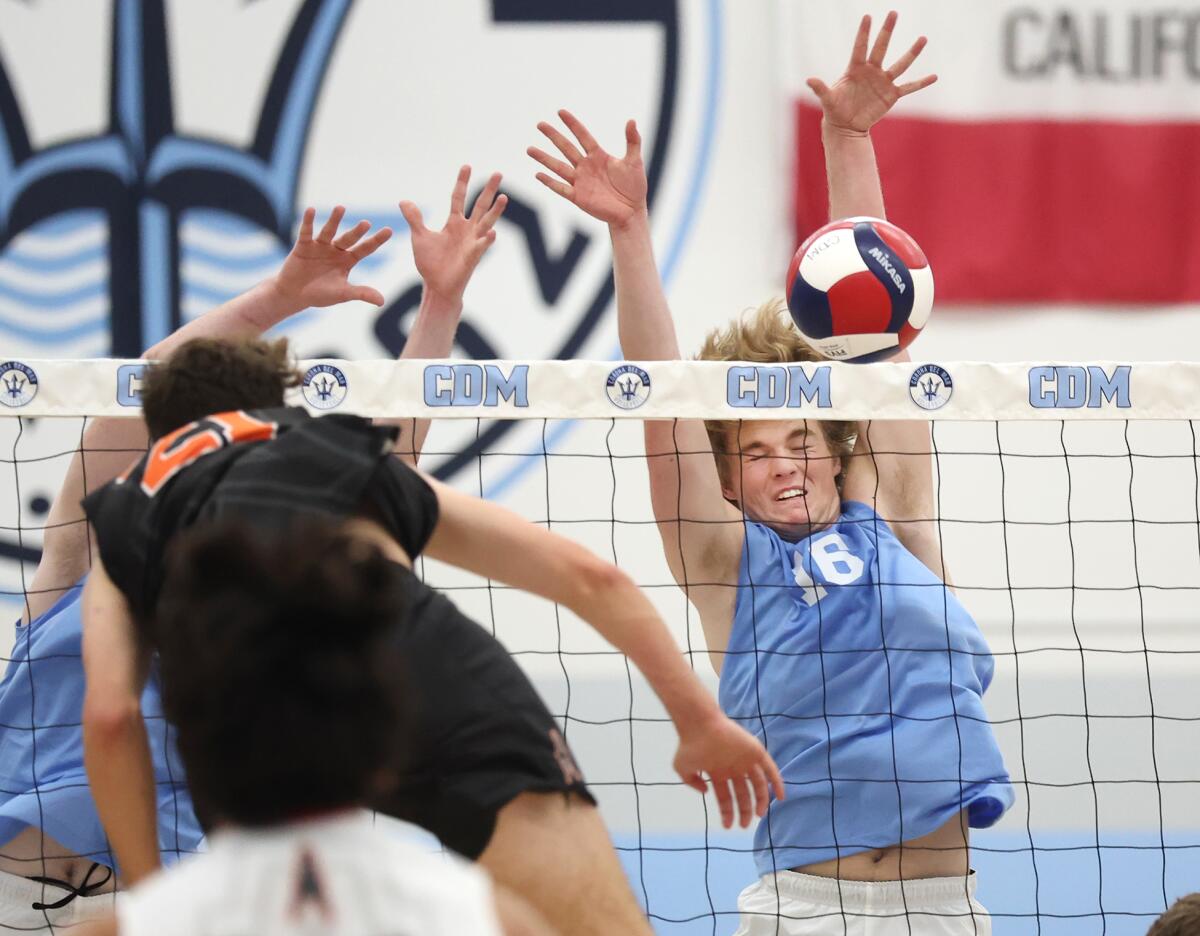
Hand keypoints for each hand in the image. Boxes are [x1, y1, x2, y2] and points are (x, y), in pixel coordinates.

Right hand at [273, 207, 391, 307]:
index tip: (389, 230)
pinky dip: (308, 222)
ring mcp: (320, 246)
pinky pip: (306, 232)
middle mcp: (336, 250)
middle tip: (367, 223)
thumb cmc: (320, 294)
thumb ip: (360, 293)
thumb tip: (382, 302)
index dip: (376, 240)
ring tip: (341, 208)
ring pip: (329, 231)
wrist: (294, 294)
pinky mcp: (303, 245)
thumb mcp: (342, 294)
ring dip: (334, 220)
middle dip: (357, 231)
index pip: (365, 249)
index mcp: (348, 260)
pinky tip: (311, 210)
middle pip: (348, 239)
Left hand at [399, 166, 506, 305]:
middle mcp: (467, 230)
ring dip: (496, 211)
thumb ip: (415, 218)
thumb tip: (403, 201)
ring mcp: (472, 242)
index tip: (467, 166)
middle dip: (489, 190)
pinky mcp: (473, 257)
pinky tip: (492, 233)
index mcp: (454, 223)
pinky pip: (481, 247)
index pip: (459, 198)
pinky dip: (486, 240)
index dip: (462, 182)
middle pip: (480, 205)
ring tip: (504, 197)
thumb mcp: (420, 237)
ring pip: (487, 222)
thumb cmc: (431, 264)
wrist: (436, 286)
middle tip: (498, 173)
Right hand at [528, 110, 646, 228]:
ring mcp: (580, 181)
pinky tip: (538, 174)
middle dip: (553, 136)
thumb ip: (632, 141)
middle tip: (539, 124)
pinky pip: (561, 188)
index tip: (560, 112)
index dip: (572, 124)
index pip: (582, 136)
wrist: (631, 211)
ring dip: (544, 158)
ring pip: (558, 167)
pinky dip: (550, 182)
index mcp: (598, 156)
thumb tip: (631, 120)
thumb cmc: (634, 187)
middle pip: (566, 148)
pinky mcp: (578, 197)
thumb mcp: (634, 161)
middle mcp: (586, 166)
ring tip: (530, 149)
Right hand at [674, 712, 785, 828]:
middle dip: (744, 810)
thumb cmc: (689, 744)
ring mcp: (745, 759)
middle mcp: (732, 767)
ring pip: (757, 784)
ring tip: (758, 815)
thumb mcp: (682, 767)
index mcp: (718, 771)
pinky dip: (776, 782)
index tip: (728, 826)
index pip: (725, 796)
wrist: (699, 724)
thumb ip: (691, 782)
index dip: (727, 812)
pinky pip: (770, 769)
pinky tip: (780, 796)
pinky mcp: (755, 751)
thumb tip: (706, 791)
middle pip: (743, 793)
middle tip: (744, 825)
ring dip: (760, 800)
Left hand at [807, 11, 935, 135]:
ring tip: (923, 39)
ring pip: (900, 64)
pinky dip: (921, 83)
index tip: (868, 16)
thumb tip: (809, 79)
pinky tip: (934, 76)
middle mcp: (871, 71)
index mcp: (855, 69)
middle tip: (893, 13)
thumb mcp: (827, 100)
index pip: (860, 47)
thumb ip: (821, 88)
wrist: (846, 126)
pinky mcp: (891, 95)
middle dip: (887, 31)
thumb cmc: (835, 110)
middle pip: (881, 48)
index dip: (863, 33)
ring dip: (912, 53)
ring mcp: (883, 81)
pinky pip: (909, 87)